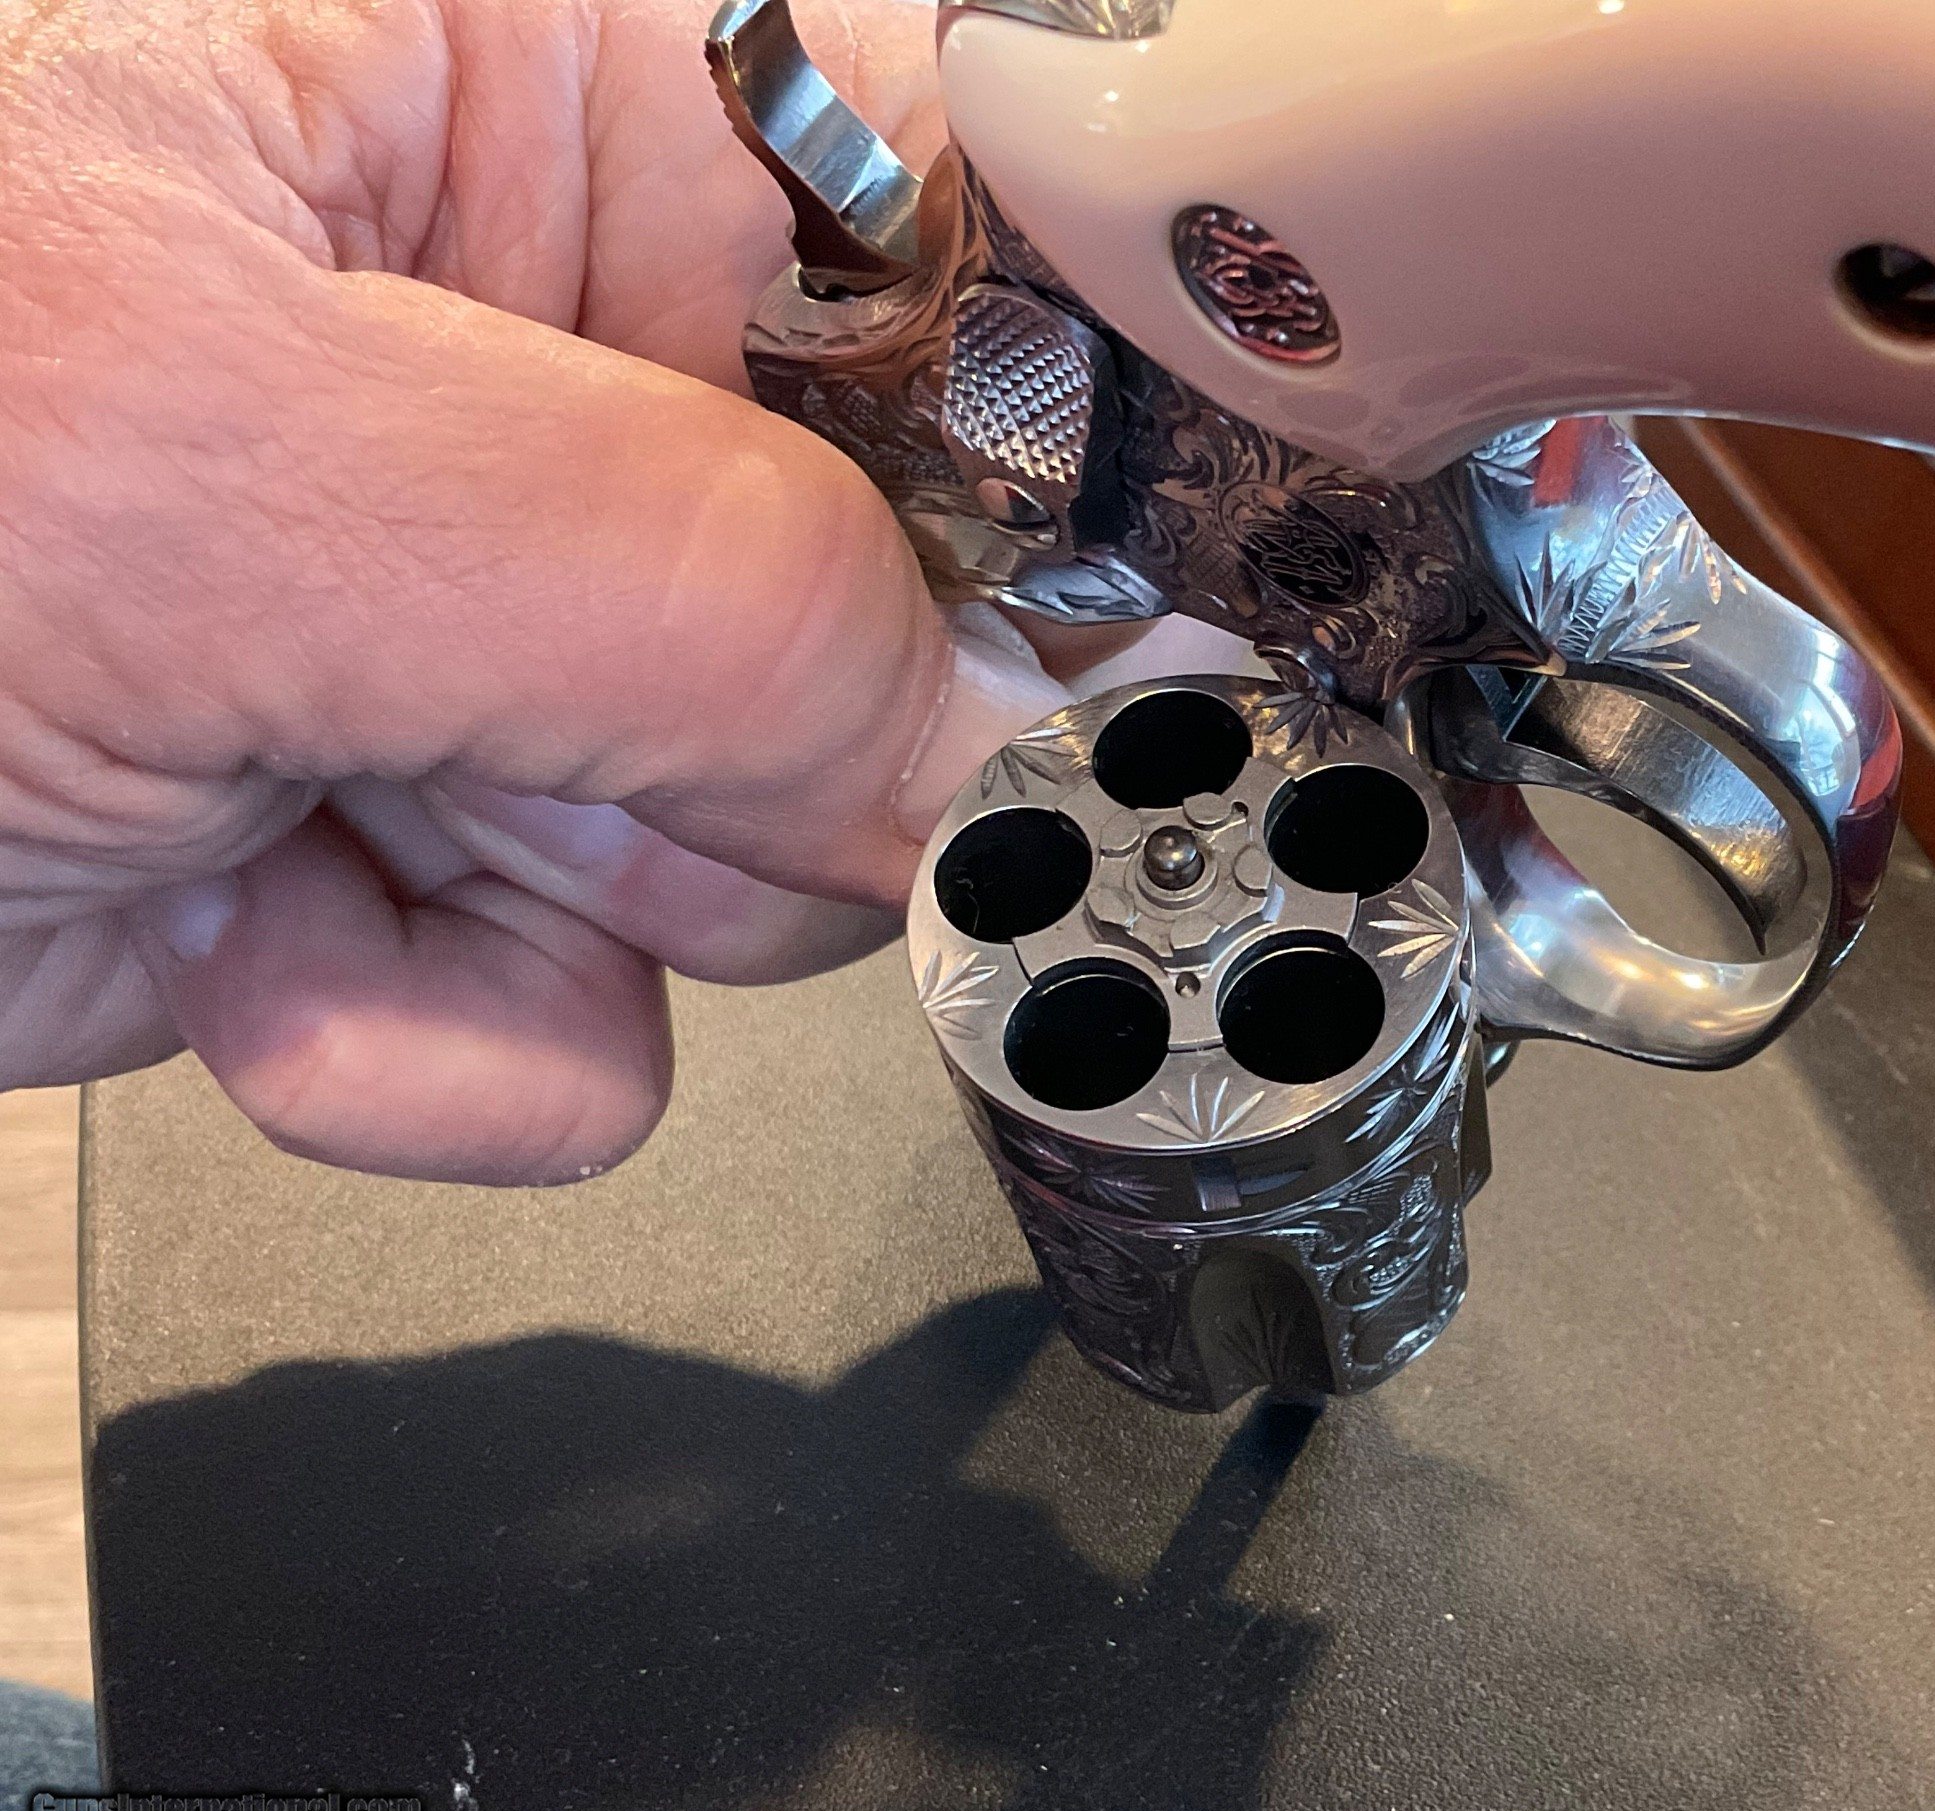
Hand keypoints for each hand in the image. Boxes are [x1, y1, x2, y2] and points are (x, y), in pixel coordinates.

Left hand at [0, 0, 1155, 1180]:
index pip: (976, 241)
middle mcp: (521, 353)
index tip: (1167, 625)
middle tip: (543, 743)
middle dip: (751, 734)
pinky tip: (263, 955)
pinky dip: (449, 1041)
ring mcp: (461, 611)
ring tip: (321, 822)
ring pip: (754, 831)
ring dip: (573, 895)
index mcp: (528, 85)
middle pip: (899, 597)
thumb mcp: (218, 459)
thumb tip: (974, 744)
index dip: (1102, 440)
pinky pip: (594, 1000)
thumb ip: (686, 584)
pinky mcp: (382, 827)